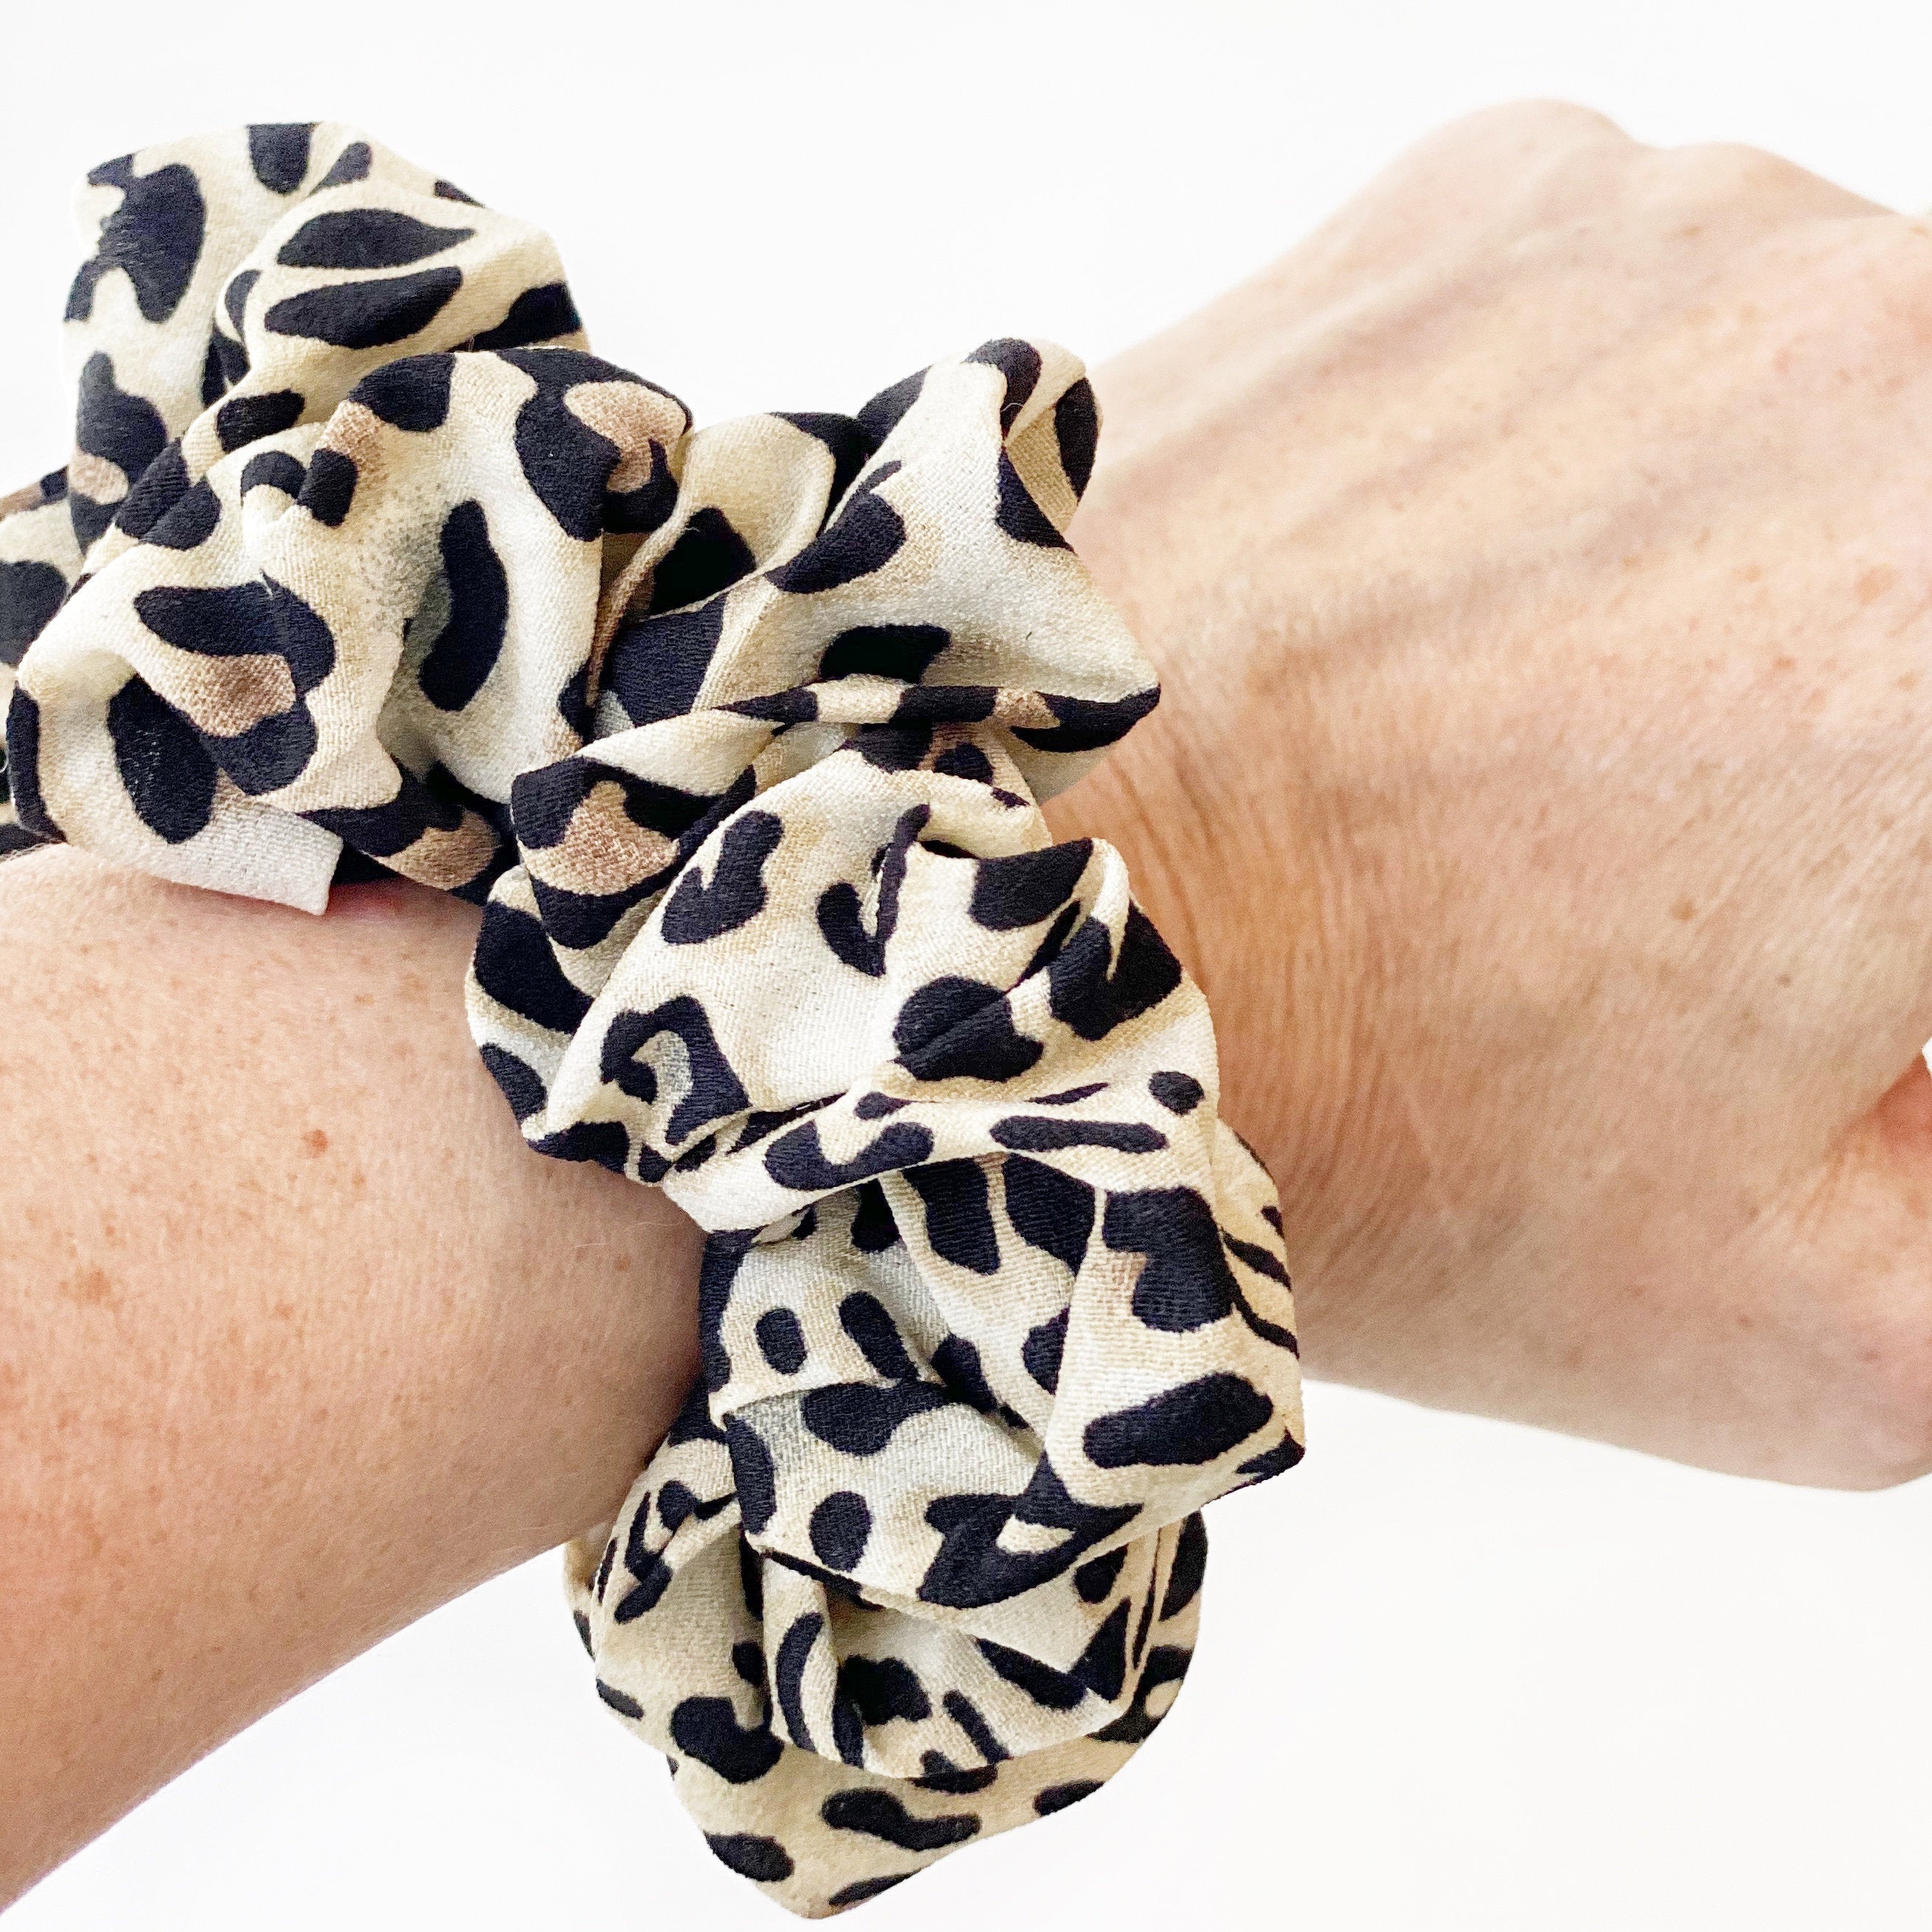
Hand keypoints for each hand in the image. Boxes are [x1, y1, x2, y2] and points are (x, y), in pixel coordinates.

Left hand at [1051, 101, 1931, 1487]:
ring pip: (1834, 431)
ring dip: (1762, 573)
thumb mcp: (1810, 1311)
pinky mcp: (1492, 201)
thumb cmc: (1342, 1111)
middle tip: (1694, 854)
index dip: (1894, 896)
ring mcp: (1676, 243)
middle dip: (1875, 729)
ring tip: (1540, 747)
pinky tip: (1450, 618)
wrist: (996, 928)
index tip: (1825, 945)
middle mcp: (1873, 371)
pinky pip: (1655, 325)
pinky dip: (1603, 457)